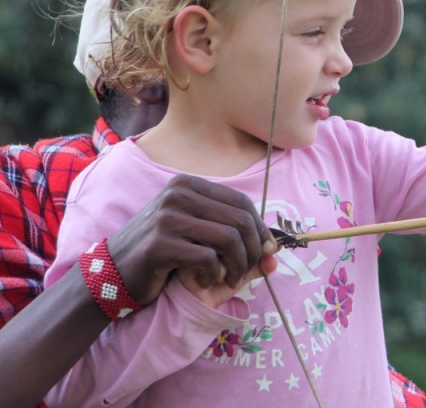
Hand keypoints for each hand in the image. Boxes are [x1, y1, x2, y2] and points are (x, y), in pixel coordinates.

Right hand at [105, 174, 278, 304]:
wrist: (112, 273)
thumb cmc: (161, 253)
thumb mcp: (196, 234)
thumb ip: (232, 236)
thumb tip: (275, 249)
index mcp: (188, 184)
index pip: (242, 202)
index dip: (260, 228)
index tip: (265, 252)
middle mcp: (179, 193)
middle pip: (240, 220)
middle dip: (253, 250)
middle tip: (250, 272)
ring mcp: (168, 216)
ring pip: (229, 238)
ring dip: (238, 265)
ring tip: (232, 280)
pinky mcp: (160, 244)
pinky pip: (208, 258)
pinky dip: (215, 273)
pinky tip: (208, 280)